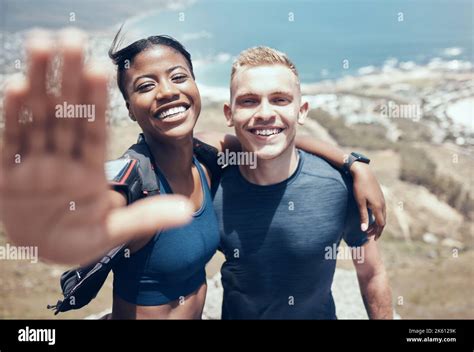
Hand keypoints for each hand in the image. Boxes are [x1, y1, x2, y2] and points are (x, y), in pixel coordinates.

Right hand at [0, 29, 192, 264]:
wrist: (43, 254)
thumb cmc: (79, 241)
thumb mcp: (113, 232)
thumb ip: (146, 219)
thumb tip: (187, 211)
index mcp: (89, 172)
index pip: (94, 130)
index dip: (96, 101)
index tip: (102, 68)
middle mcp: (62, 160)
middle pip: (66, 115)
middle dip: (69, 79)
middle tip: (74, 39)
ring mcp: (35, 165)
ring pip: (37, 118)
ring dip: (38, 83)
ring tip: (41, 45)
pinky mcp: (8, 175)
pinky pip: (10, 142)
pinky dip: (11, 117)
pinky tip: (16, 85)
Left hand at [350, 162, 385, 239]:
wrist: (363, 172)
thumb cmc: (359, 187)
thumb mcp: (359, 203)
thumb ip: (363, 217)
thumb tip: (364, 230)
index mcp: (378, 207)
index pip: (381, 224)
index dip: (377, 232)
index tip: (372, 238)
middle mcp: (382, 204)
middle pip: (383, 221)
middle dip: (377, 229)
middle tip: (370, 235)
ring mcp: (382, 199)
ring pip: (383, 215)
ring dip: (378, 223)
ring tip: (370, 228)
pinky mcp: (380, 195)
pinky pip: (382, 209)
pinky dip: (378, 216)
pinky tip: (372, 216)